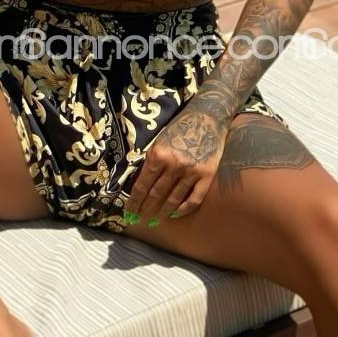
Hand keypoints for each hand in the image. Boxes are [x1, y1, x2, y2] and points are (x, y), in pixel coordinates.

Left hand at [123, 103, 227, 224]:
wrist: (208, 117)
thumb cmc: (180, 128)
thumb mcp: (159, 142)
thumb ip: (150, 162)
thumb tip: (139, 185)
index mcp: (158, 155)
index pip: (142, 186)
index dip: (134, 202)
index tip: (129, 212)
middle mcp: (173, 165)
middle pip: (155, 194)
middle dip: (145, 209)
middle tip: (140, 219)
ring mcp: (191, 171)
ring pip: (173, 199)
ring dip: (162, 211)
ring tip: (156, 219)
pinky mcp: (206, 175)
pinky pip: (194, 199)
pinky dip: (184, 209)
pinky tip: (176, 213)